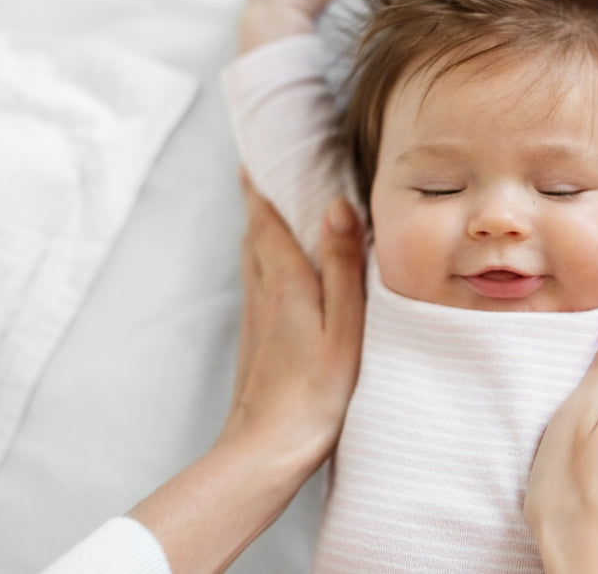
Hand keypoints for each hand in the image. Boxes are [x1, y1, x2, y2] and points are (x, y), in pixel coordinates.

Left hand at [218, 173, 364, 473]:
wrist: (266, 448)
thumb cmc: (315, 392)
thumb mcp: (344, 325)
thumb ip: (342, 265)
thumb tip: (336, 206)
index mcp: (285, 282)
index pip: (265, 216)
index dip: (262, 182)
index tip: (261, 149)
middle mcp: (263, 291)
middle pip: (254, 230)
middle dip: (260, 196)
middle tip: (269, 165)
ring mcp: (257, 315)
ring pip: (253, 255)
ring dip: (261, 225)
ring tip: (275, 204)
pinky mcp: (258, 337)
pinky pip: (259, 280)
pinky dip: (266, 257)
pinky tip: (281, 267)